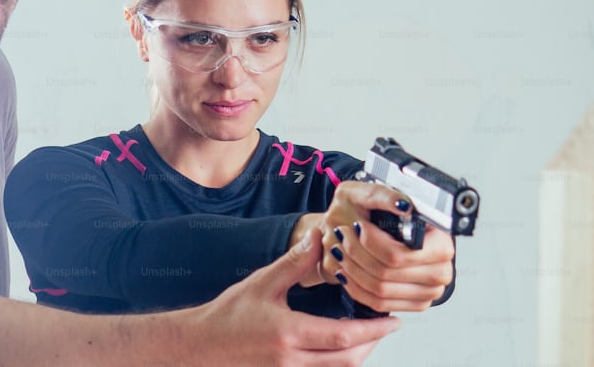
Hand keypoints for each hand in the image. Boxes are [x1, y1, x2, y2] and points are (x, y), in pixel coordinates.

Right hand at [185, 231, 400, 365]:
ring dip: (357, 354)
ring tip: (366, 335)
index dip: (373, 330)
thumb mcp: (261, 283)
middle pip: (348, 360)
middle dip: (372, 344)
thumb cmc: (227, 316)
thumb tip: (318, 238)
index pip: (344, 336)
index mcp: (289, 334)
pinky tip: (338, 347)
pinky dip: (336, 362)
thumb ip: (294, 263)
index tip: (392, 321)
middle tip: (385, 327)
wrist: (200, 346)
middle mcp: (292, 360)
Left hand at [304, 181, 455, 311]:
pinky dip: (357, 288)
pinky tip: (347, 271)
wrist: (386, 232)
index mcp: (442, 244)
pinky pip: (380, 304)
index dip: (372, 243)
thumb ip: (388, 196)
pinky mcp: (414, 304)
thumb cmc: (383, 214)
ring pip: (381, 290)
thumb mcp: (377, 194)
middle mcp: (441, 271)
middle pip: (387, 273)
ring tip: (341, 251)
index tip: (357, 227)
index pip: (400, 254)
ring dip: (353, 270)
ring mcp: (429, 292)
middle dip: (357, 253)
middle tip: (343, 236)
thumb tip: (403, 205)